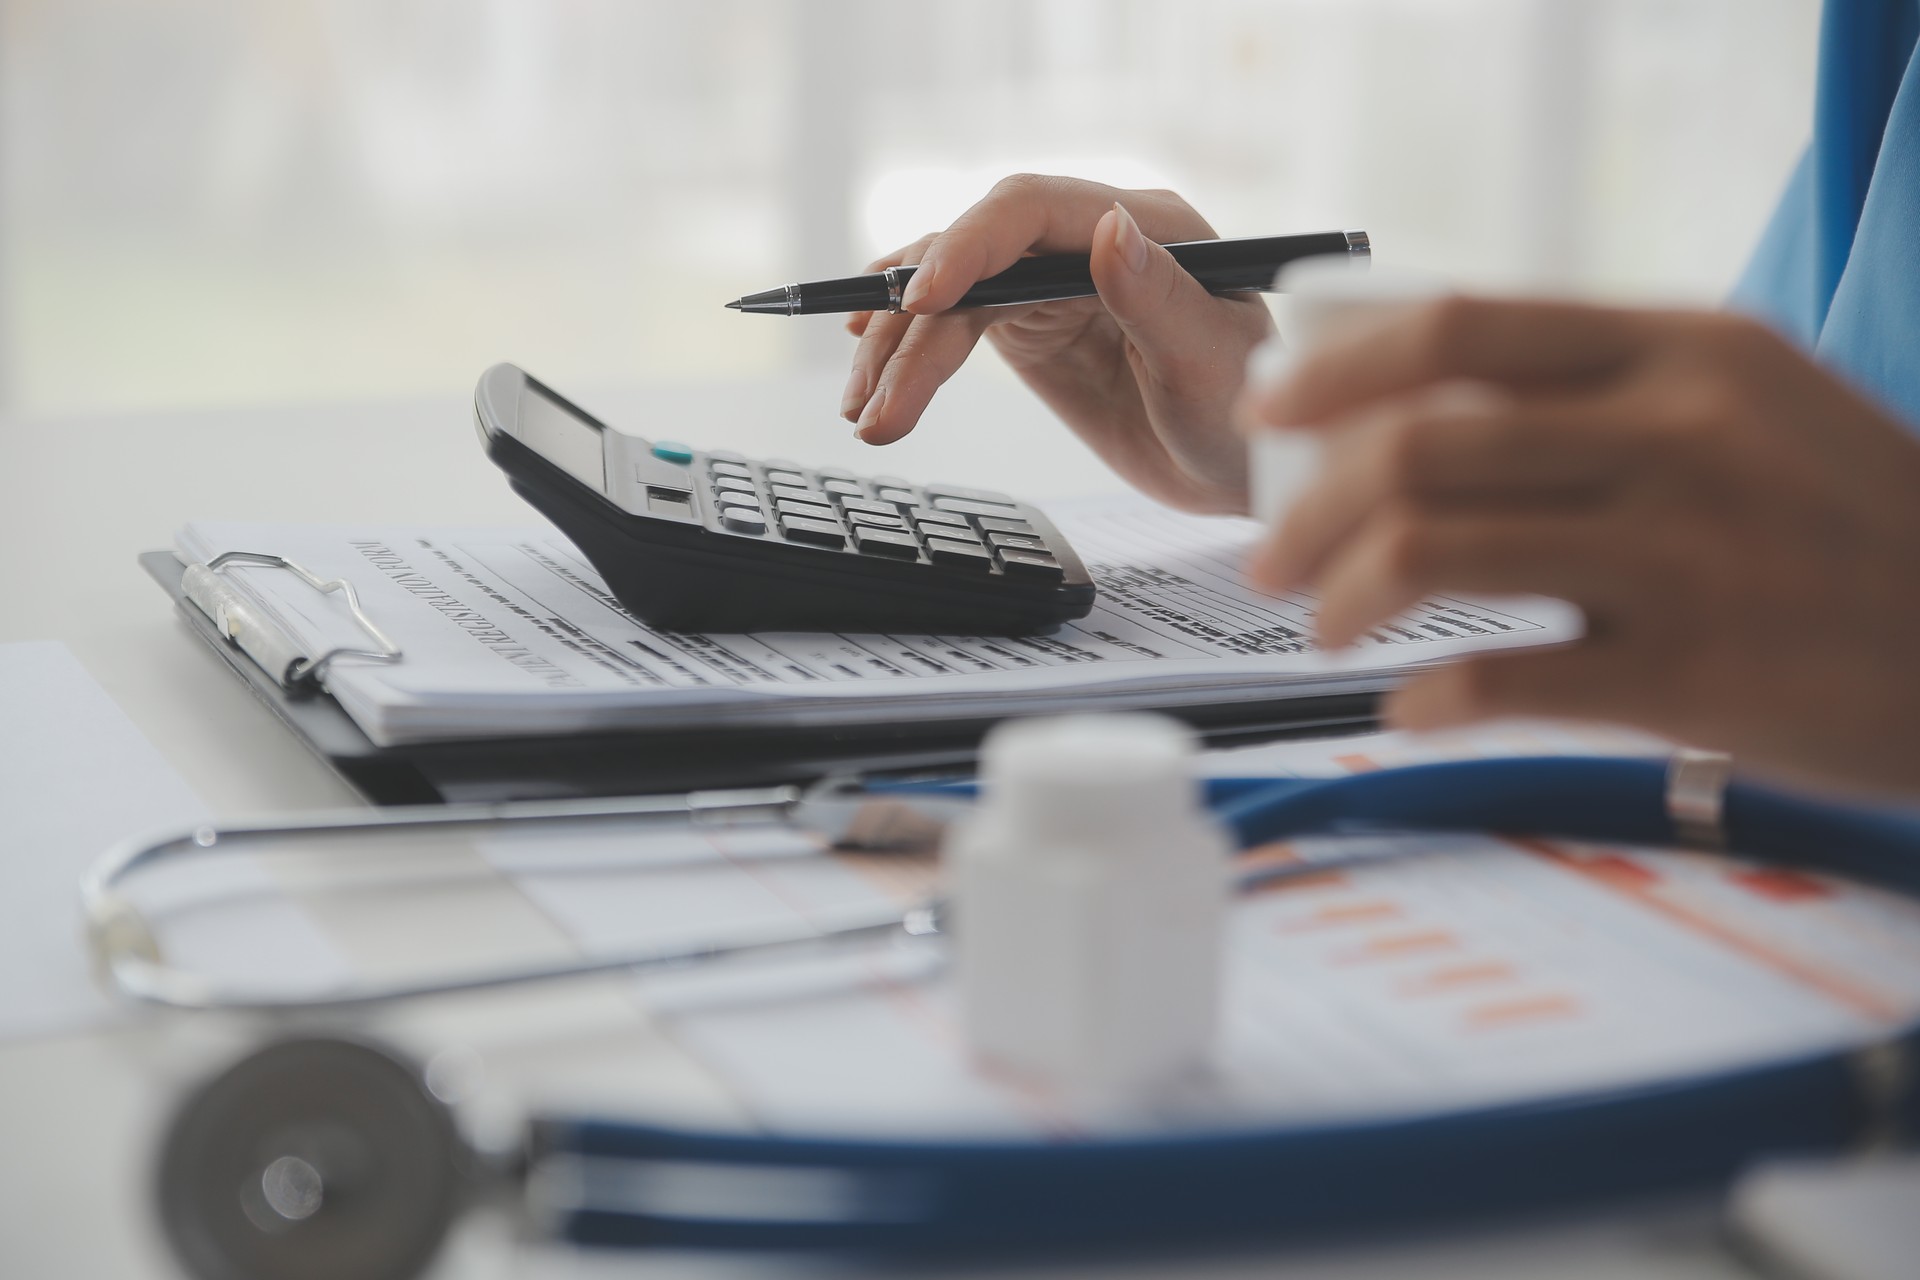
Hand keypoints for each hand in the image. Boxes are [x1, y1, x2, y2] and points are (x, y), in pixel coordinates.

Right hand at [841, 174, 1273, 513]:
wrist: (1240, 470)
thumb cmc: (1248, 413)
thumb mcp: (1212, 362)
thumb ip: (1158, 297)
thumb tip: (1109, 229)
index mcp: (1145, 224)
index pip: (1029, 211)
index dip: (965, 247)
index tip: (922, 301)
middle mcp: (1087, 239)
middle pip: (972, 259)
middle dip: (915, 327)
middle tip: (877, 402)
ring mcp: (1051, 282)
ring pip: (950, 297)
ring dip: (898, 354)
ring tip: (865, 417)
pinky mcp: (1027, 326)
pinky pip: (952, 327)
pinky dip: (908, 357)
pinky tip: (870, 378)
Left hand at [1239, 297, 1919, 797]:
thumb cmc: (1844, 518)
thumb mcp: (1748, 400)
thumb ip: (1600, 387)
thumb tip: (1413, 406)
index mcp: (1682, 347)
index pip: (1457, 331)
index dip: (1334, 372)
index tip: (1268, 416)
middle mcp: (1680, 432)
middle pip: (1417, 447)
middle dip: (1307, 511)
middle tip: (1272, 557)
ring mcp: (1689, 552)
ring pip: (1435, 552)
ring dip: (1343, 596)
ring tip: (1325, 627)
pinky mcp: (1693, 670)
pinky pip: (1504, 677)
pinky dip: (1425, 694)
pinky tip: (1407, 704)